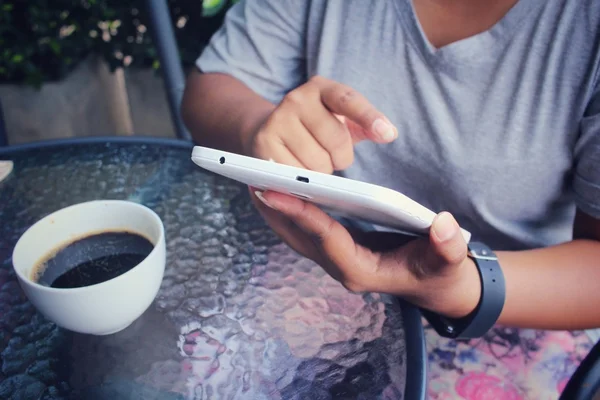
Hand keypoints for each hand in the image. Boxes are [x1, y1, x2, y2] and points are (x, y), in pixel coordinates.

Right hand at [243, 76, 397, 172]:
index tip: (388, 134)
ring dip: (321, 171)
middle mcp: (297, 99)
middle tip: (330, 156)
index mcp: (321, 88)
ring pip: (317, 162)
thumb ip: (365, 125)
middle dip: (340, 157)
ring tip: (311, 162)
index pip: (348, 100)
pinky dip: (302, 180)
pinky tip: (297, 171)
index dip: (369, 117)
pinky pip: (296, 174)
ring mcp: (278, 120)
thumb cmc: (314, 128)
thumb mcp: (341, 119)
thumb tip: (388, 133)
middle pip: (337, 140)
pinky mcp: (264, 144)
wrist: (267, 129)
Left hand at [250, 189, 481, 318]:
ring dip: (275, 211)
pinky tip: (276, 190)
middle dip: (275, 210)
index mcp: (362, 271)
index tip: (274, 191)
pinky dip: (287, 211)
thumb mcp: (449, 262)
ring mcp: (334, 259)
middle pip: (299, 237)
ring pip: (295, 235)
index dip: (301, 214)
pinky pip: (303, 230)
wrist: (433, 284)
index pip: (326, 239)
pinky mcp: (334, 249)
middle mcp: (341, 267)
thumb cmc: (439, 272)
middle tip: (251, 179)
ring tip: (253, 179)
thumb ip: (449, 247)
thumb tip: (444, 225)